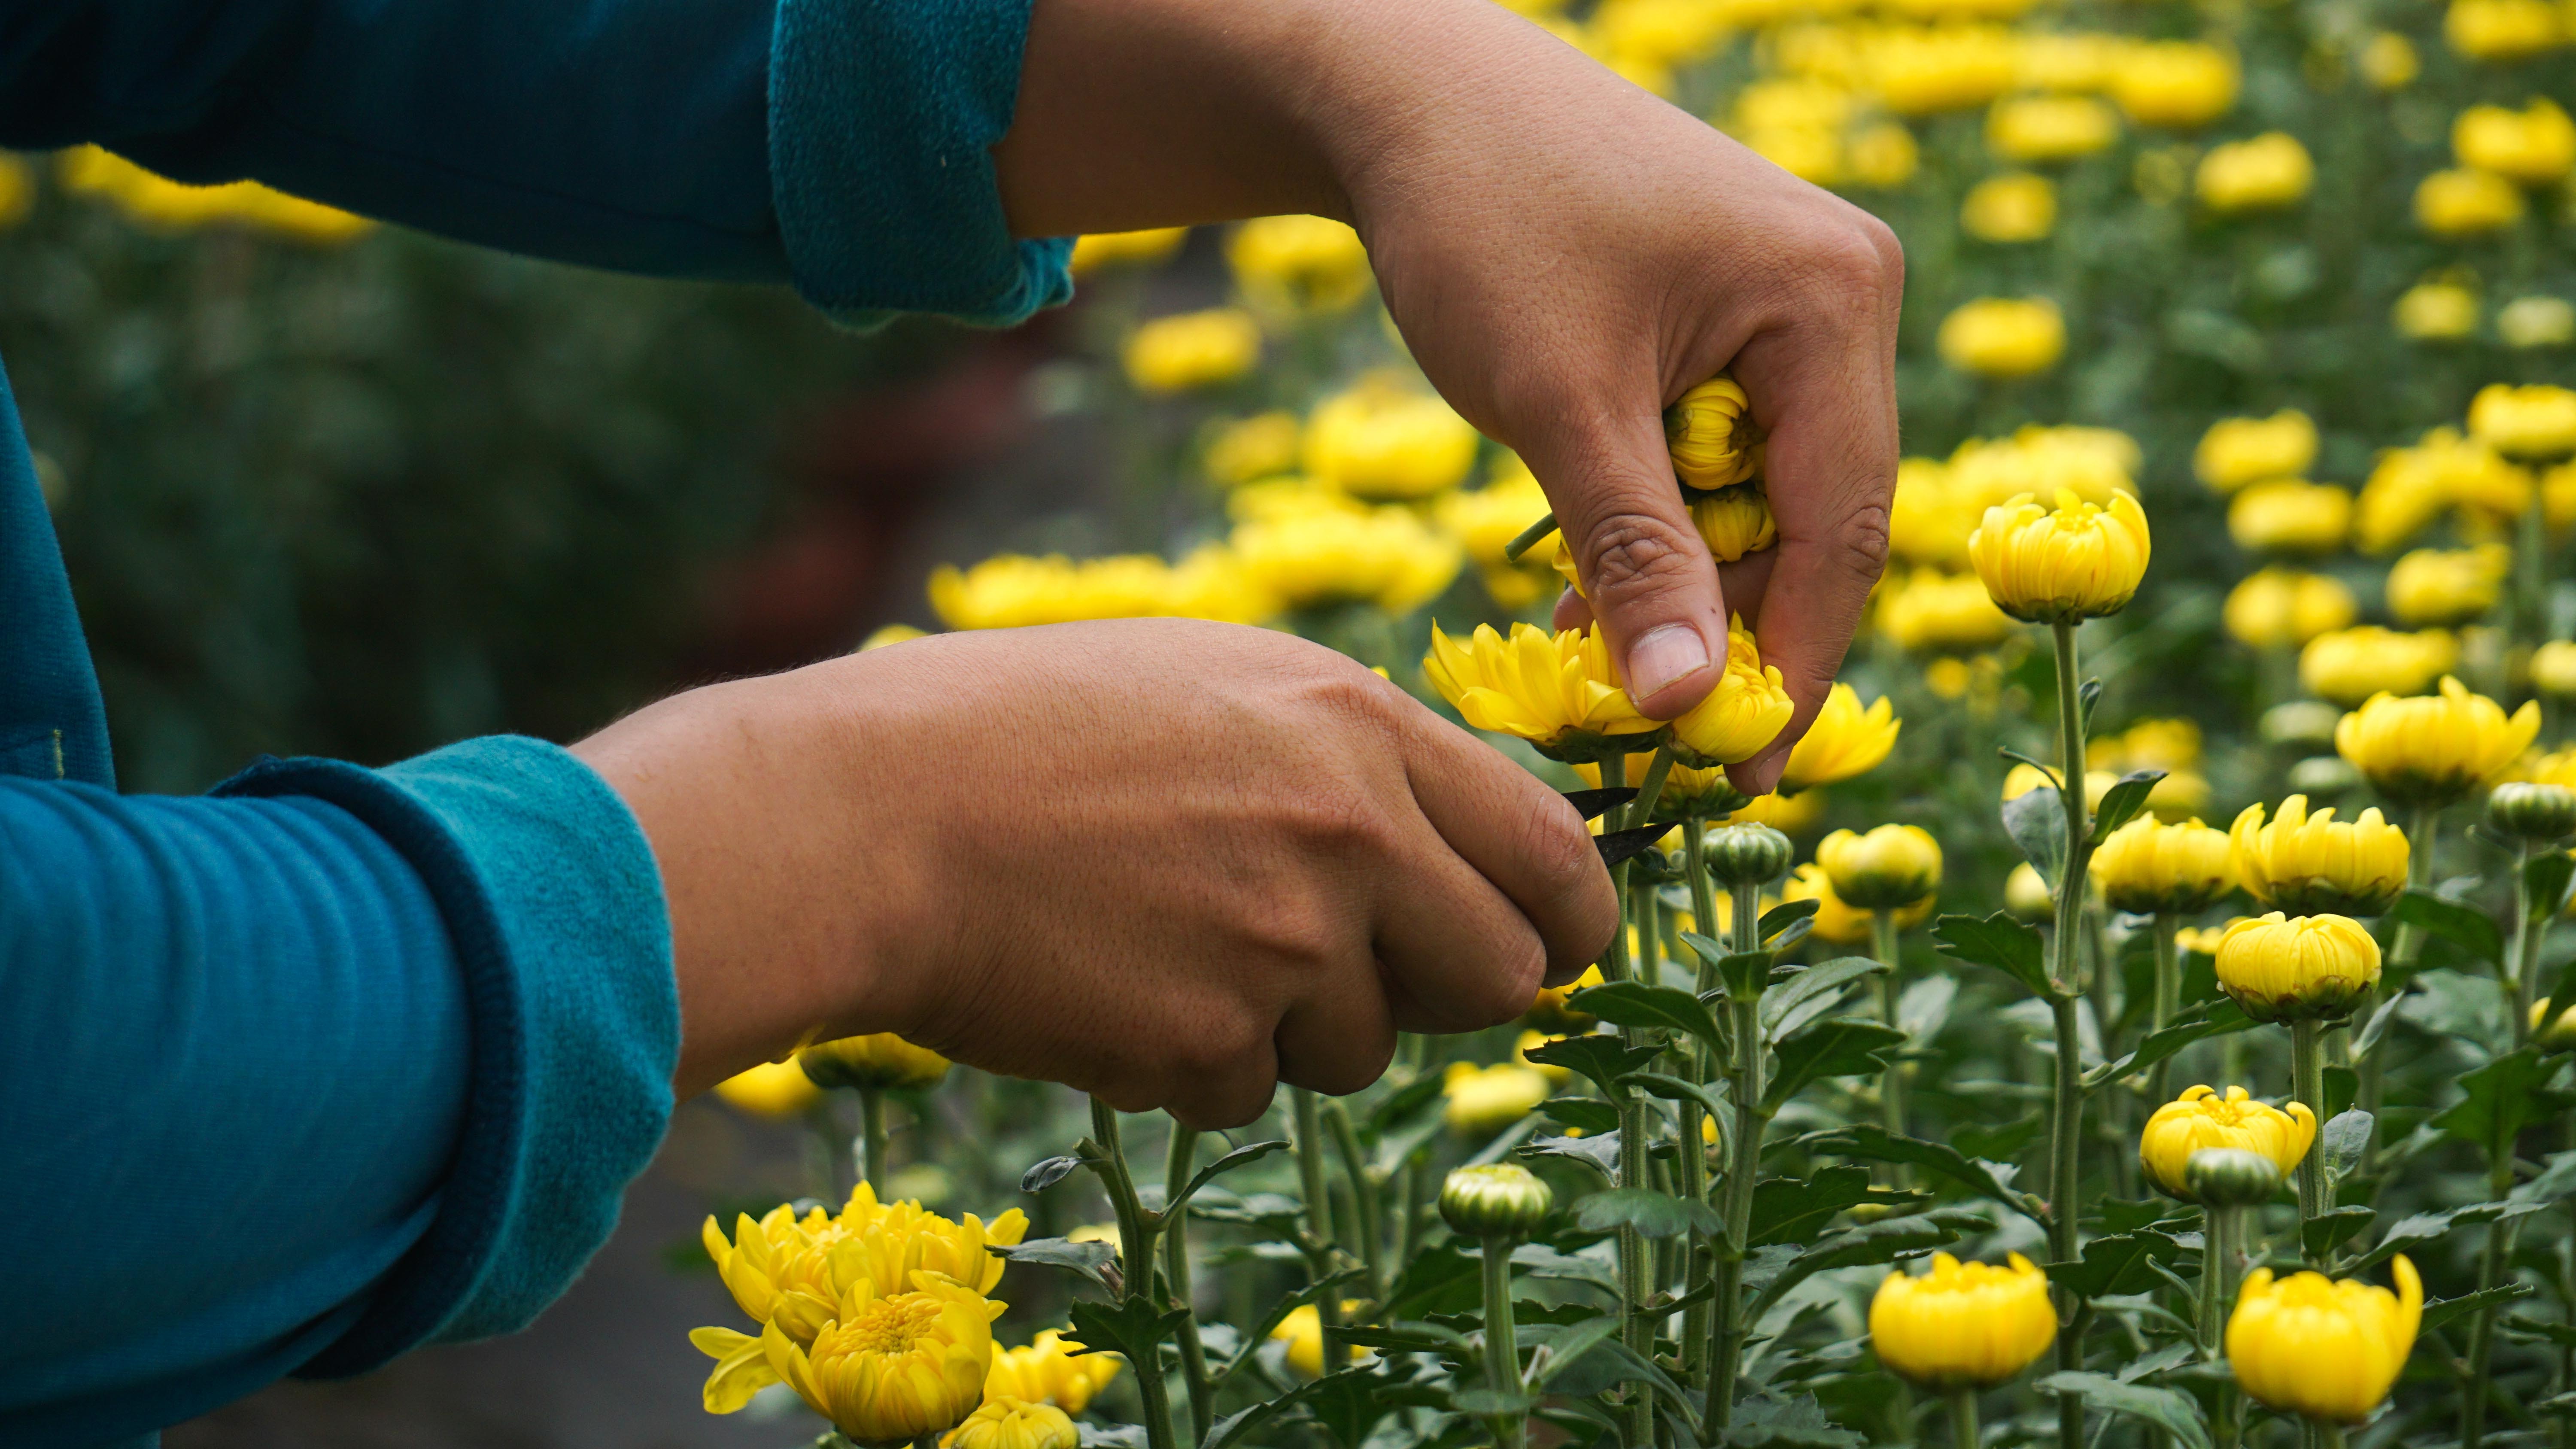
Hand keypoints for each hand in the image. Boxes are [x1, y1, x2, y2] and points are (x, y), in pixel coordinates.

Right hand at [573, 622, 1613, 1125]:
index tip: (1550, 947)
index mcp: (1357, 729)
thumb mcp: (1212, 680)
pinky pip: (1248, 1090)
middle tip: (1353, 972)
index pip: (1551, 851)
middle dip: (1440, 991)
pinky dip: (1191, 1061)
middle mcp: (1350, 837)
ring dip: (1291, 1025)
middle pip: (1502, 975)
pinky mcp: (1209, 1045)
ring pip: (1363, 1048)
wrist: (870, 813)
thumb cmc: (1016, 728)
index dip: (1569, 918)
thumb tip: (1436, 836)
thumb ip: (1344, 754)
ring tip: (1167, 940)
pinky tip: (1107, 982)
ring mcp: (1284, 948)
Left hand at [994, 0, 1902, 793]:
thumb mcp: (1561, 407)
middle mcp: (1842, 297)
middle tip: (1664, 746)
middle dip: (1735, 634)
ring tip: (1608, 678)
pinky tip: (1601, 596)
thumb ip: (1635, 556)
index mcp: (1836, 300)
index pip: (1844, 528)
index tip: (1738, 773)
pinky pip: (1720, 454)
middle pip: (1816, 518)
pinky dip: (1664, 528)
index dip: (1792, 665)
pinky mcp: (1728, 317)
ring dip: (1689, 589)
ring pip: (1761, 497)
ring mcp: (1791, 303)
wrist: (1409, 98)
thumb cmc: (1483, 223)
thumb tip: (1682, 708)